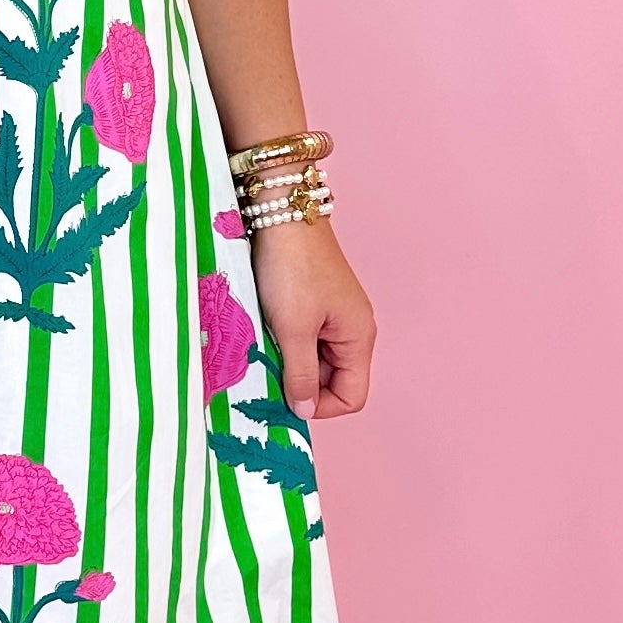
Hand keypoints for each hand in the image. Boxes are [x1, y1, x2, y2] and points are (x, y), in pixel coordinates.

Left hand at [250, 219, 373, 420]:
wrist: (281, 213)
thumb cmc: (291, 268)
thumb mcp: (293, 329)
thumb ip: (300, 374)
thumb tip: (303, 410)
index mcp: (358, 338)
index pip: (351, 396)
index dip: (319, 406)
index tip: (284, 397)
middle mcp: (352, 329)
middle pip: (332, 380)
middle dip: (300, 382)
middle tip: (267, 370)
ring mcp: (334, 315)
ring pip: (314, 360)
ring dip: (289, 361)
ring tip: (264, 345)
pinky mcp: (315, 302)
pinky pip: (303, 338)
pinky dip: (284, 342)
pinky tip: (265, 330)